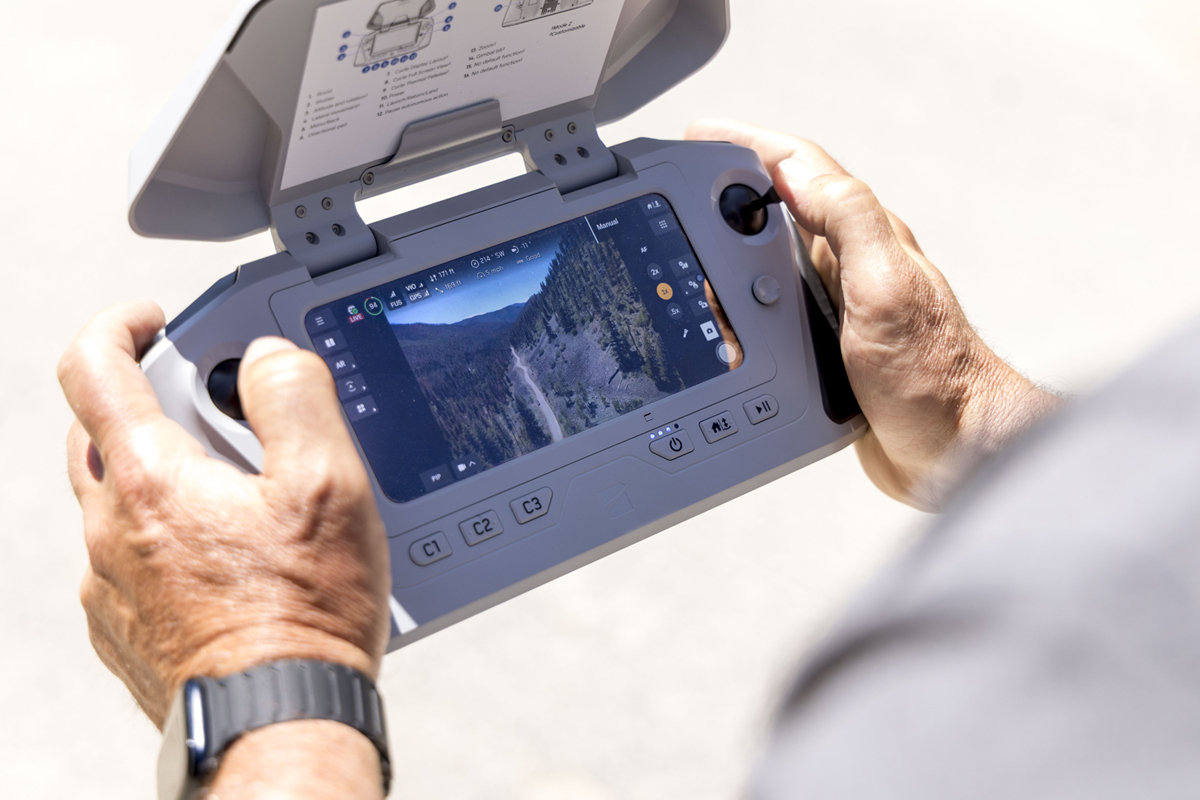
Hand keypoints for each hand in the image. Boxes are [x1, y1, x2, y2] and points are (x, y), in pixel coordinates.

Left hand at [58, 301, 390, 727]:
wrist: (280, 717)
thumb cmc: (303, 612)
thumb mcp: (327, 484)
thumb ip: (294, 398)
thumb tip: (267, 359)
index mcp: (150, 478)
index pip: (92, 368)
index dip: (119, 324)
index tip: (152, 320)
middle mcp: (112, 528)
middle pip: (103, 432)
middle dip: (156, 406)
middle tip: (228, 423)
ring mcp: (110, 584)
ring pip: (120, 500)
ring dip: (169, 479)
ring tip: (247, 504)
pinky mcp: (124, 629)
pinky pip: (132, 560)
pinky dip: (170, 541)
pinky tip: (232, 564)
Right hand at [687, 121, 1061, 510]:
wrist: (954, 451)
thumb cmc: (933, 375)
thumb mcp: (886, 285)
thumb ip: (848, 219)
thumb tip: (795, 169)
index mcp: (865, 240)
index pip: (801, 171)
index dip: (750, 146)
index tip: (703, 137)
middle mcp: (851, 266)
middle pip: (779, 211)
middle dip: (728, 193)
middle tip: (682, 194)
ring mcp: (839, 308)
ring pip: (770, 264)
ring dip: (728, 253)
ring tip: (688, 255)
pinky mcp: (827, 350)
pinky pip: (773, 314)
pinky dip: (741, 307)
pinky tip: (721, 319)